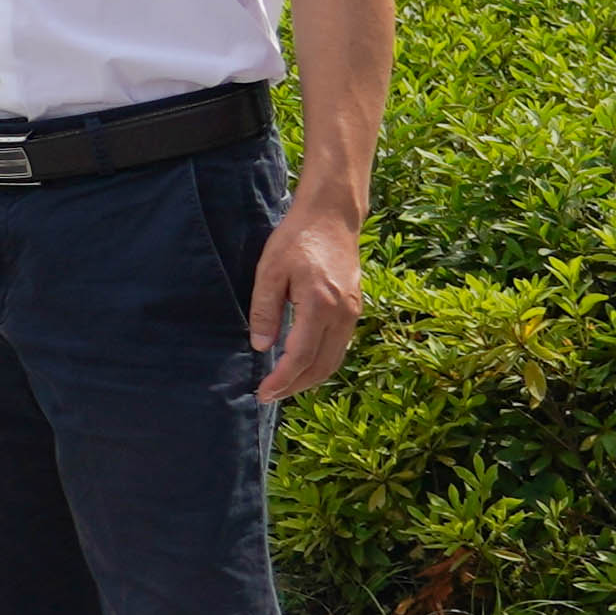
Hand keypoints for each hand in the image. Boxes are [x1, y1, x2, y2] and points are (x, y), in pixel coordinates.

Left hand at [251, 200, 368, 399]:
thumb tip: (261, 347)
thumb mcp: (269, 270)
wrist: (331, 218)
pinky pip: (339, 347)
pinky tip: (303, 364)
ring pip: (334, 360)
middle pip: (321, 366)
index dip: (282, 380)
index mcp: (320, 305)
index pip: (300, 356)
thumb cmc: (296, 239)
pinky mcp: (353, 309)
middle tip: (269, 396)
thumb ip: (265, 310)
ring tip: (284, 386)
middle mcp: (342, 315)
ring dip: (310, 378)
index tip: (263, 393)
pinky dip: (321, 363)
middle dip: (295, 386)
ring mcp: (352, 313)